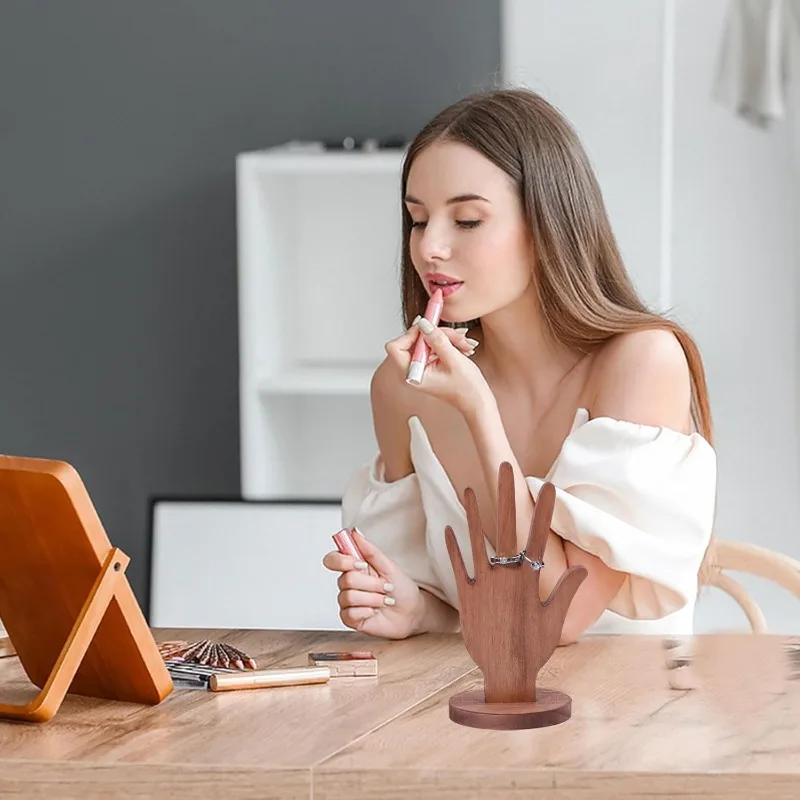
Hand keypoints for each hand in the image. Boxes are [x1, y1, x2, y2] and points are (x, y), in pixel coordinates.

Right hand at [322, 530, 422, 639]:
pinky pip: (349, 614)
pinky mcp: (350, 618)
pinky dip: (367, 611)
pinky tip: (375, 612)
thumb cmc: (401, 588)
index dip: (342, 561)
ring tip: (384, 600)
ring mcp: (347, 602)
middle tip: (386, 587)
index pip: (332, 560)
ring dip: (372, 598)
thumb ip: (370, 550)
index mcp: (354, 567)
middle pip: (345, 579)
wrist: (412, 612)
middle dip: (371, 584)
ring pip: (348, 597)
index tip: (361, 564)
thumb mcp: (389, 566)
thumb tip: (354, 532)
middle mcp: (348, 584)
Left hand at [384, 319, 490, 414]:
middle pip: (413, 341)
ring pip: (426, 341)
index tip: (428, 327)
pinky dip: (447, 344)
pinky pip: (433, 346)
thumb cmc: (466, 389)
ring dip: (446, 338)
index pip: (395, 347)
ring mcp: (420, 368)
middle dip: (435, 335)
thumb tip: (424, 324)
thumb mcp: (453, 360)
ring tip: (463, 344)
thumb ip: (437, 340)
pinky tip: (461, 348)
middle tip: (455, 335)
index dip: (410, 334)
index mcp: (411, 375)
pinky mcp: (428, 365)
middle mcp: (412, 372)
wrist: (476, 400)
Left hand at [445, 463, 587, 702]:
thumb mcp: (554, 622)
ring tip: (467, 487)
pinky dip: (453, 547)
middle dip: (506, 495)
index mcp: (528, 580)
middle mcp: (505, 576)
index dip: (543, 511)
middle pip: (506, 527)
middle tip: (505, 467)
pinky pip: (458, 567)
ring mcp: (483, 584)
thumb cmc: (533, 650)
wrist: (504, 676)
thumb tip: (582, 569)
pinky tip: (449, 528)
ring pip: (476, 540)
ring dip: (472, 512)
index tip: (547, 486)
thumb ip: (565, 592)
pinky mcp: (466, 596)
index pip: (539, 537)